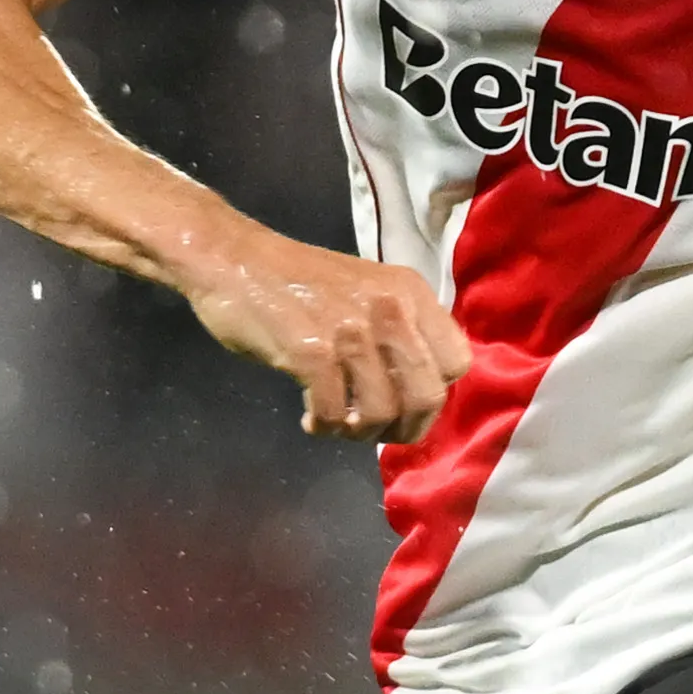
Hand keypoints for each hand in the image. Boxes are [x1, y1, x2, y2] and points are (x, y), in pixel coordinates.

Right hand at [190, 234, 472, 443]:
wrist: (235, 261)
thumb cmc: (299, 281)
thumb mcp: (368, 292)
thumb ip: (399, 332)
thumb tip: (415, 395)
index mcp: (410, 292)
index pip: (457, 362)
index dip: (431, 393)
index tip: (401, 400)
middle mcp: (390, 310)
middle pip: (428, 396)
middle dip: (403, 427)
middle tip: (373, 430)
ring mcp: (351, 331)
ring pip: (381, 412)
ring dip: (359, 432)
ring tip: (336, 423)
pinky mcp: (312, 352)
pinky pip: (335, 413)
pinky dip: (325, 426)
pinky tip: (311, 417)